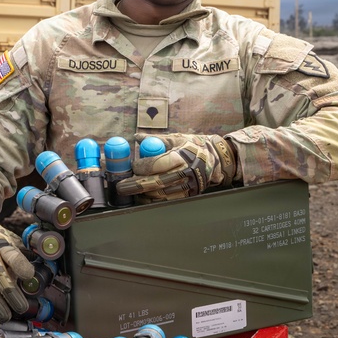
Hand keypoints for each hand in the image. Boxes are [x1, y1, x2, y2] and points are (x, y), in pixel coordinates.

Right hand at [0, 214, 34, 323]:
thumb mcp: (12, 245)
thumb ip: (25, 258)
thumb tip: (43, 273)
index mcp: (4, 248)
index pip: (13, 256)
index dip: (21, 266)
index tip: (29, 276)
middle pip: (0, 276)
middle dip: (11, 294)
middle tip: (21, 308)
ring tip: (6, 317)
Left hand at [116, 134, 236, 200]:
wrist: (216, 160)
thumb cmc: (194, 146)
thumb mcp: (176, 138)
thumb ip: (156, 139)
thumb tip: (136, 137)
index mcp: (180, 156)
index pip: (155, 164)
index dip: (140, 166)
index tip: (132, 165)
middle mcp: (184, 172)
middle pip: (155, 182)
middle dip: (136, 185)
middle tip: (121, 186)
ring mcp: (187, 185)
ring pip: (160, 194)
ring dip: (143, 195)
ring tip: (129, 193)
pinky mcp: (189, 194)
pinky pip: (168, 201)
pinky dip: (154, 200)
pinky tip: (143, 198)